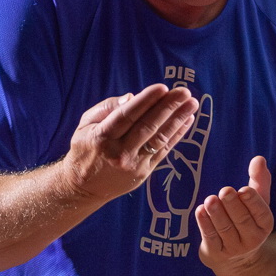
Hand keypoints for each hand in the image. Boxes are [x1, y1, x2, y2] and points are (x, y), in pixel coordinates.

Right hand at [62, 83, 198, 203]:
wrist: (84, 187)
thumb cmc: (85, 149)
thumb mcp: (85, 125)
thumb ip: (107, 108)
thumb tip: (132, 96)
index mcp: (102, 138)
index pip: (127, 115)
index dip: (146, 101)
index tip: (162, 87)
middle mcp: (119, 152)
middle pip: (148, 126)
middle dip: (168, 107)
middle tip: (184, 92)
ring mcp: (134, 164)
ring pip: (159, 139)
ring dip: (178, 120)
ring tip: (192, 104)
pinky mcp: (144, 172)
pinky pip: (164, 151)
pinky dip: (177, 135)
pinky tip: (187, 121)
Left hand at [196, 156, 274, 271]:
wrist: (237, 259)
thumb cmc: (247, 220)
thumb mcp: (257, 202)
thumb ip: (259, 180)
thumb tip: (259, 159)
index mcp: (265, 224)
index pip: (260, 212)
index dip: (252, 202)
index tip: (244, 190)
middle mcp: (252, 239)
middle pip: (241, 220)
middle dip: (232, 205)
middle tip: (225, 191)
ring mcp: (234, 248)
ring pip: (224, 228)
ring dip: (217, 213)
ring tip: (210, 200)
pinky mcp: (216, 254)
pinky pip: (210, 237)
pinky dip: (204, 224)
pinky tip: (200, 210)